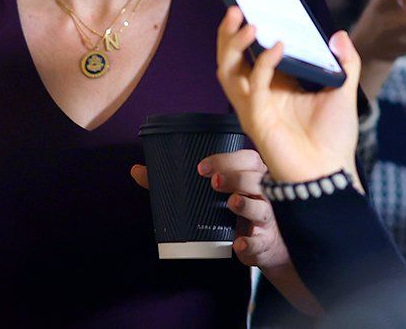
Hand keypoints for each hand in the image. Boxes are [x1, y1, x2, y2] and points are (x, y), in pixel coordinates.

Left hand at [130, 150, 321, 314]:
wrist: (264, 246)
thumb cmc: (233, 211)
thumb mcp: (212, 196)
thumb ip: (174, 183)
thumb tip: (137, 171)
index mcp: (252, 174)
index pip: (246, 159)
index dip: (227, 159)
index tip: (202, 167)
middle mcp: (264, 193)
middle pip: (256, 179)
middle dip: (236, 178)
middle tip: (214, 182)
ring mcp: (268, 218)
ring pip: (262, 208)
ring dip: (247, 205)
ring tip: (231, 204)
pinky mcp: (266, 242)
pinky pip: (261, 242)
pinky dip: (250, 243)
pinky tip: (239, 244)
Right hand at [216, 6, 363, 185]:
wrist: (330, 173)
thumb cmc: (334, 138)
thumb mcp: (343, 91)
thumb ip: (345, 63)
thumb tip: (339, 34)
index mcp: (276, 85)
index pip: (251, 53)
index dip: (246, 31)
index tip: (251, 6)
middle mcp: (259, 94)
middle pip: (230, 59)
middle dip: (228, 34)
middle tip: (235, 9)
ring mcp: (253, 106)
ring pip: (228, 71)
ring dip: (233, 45)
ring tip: (247, 23)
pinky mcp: (256, 118)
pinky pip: (253, 86)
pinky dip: (263, 64)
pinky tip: (277, 47)